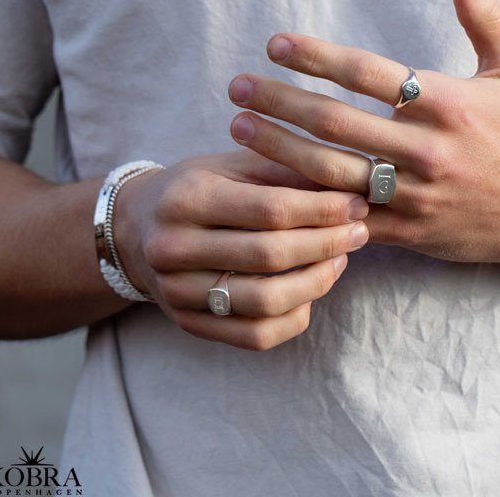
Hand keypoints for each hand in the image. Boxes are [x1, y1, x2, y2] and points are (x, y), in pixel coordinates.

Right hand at [113, 149, 369, 349]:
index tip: (359, 203)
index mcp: (187, 198)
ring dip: (317, 282)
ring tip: (342, 259)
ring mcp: (177, 293)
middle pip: (270, 256)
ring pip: (265, 302)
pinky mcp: (189, 324)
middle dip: (327, 243)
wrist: (137, 228)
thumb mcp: (234, 164)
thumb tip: (350, 179)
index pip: (272, 209)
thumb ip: (286, 170)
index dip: (324, 210)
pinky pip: (255, 335)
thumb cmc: (199, 186)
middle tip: (361, 231)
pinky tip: (314, 289)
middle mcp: (173, 248)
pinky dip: (296, 316)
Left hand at [228, 0, 499, 267]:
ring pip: (332, 171)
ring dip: (278, 149)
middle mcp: (426, 149)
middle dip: (279, 102)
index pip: (368, 73)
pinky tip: (271, 186)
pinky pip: (348, 217)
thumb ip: (483, 16)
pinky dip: (309, 202)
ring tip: (237, 129)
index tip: (276, 45)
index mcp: (447, 103)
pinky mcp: (408, 230)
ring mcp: (414, 194)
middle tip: (237, 87)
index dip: (317, 57)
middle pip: (336, 122)